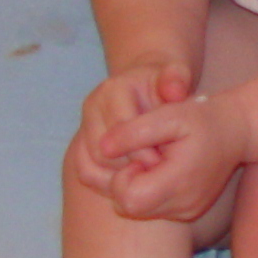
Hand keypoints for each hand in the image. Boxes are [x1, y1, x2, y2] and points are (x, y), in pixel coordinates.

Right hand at [71, 58, 194, 194]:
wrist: (147, 88)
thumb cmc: (166, 85)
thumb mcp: (176, 76)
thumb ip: (177, 79)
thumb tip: (175, 91)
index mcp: (114, 89)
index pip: (122, 129)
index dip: (144, 152)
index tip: (163, 164)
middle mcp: (93, 106)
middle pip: (103, 151)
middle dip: (130, 167)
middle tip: (154, 175)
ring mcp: (84, 125)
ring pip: (93, 164)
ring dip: (119, 176)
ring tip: (144, 177)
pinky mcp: (81, 143)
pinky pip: (86, 171)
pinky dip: (106, 182)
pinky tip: (130, 180)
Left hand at [100, 89, 250, 221]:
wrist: (238, 131)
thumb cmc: (203, 117)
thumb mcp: (169, 114)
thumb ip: (134, 131)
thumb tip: (102, 147)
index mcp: (180, 182)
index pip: (127, 197)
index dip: (120, 176)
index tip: (136, 152)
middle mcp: (184, 205)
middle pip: (128, 207)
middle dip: (123, 181)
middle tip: (141, 154)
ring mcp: (187, 212)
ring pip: (137, 210)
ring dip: (134, 186)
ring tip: (150, 158)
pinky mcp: (187, 212)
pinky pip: (152, 209)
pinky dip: (146, 191)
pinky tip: (158, 168)